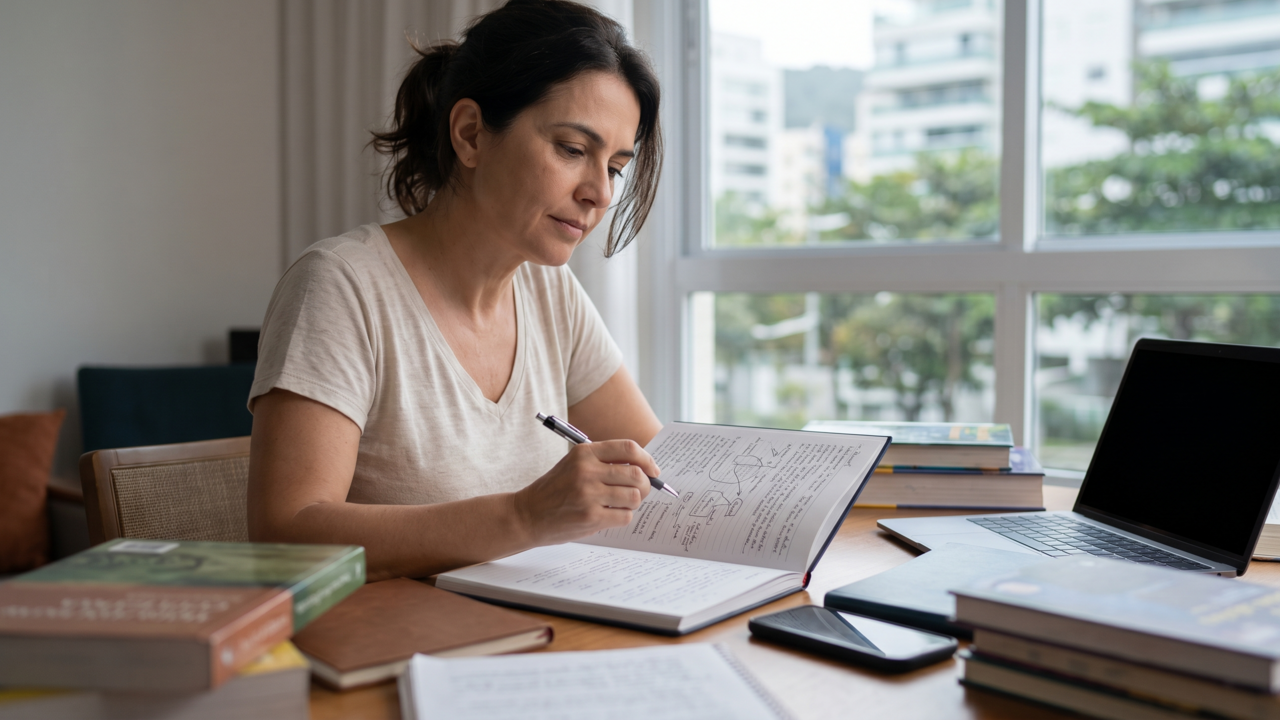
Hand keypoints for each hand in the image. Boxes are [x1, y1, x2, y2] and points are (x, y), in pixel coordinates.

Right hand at [513, 440, 660, 545]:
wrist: (527, 514)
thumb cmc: (554, 490)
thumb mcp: (574, 464)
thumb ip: (604, 462)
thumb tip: (643, 468)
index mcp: (584, 453)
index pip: (628, 448)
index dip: (647, 459)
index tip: (653, 470)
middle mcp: (587, 470)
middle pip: (636, 474)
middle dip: (645, 485)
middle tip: (640, 491)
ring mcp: (589, 494)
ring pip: (634, 497)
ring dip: (633, 503)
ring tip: (621, 504)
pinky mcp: (591, 517)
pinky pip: (625, 516)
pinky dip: (623, 516)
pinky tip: (610, 514)